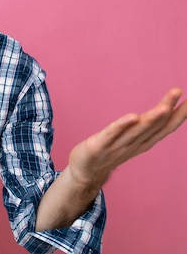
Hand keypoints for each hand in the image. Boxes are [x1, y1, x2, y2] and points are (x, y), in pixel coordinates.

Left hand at [68, 87, 186, 187]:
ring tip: (164, 106)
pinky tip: (132, 116)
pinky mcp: (99, 146)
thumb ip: (144, 127)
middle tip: (177, 91)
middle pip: (153, 125)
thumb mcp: (130, 139)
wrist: (85, 172)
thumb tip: (162, 111)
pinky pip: (111, 134)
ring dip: (151, 118)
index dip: (178, 114)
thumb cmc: (108, 151)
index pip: (165, 127)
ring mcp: (117, 146)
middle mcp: (134, 144)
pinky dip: (122, 125)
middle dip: (168, 108)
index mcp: (143, 142)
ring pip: (137, 130)